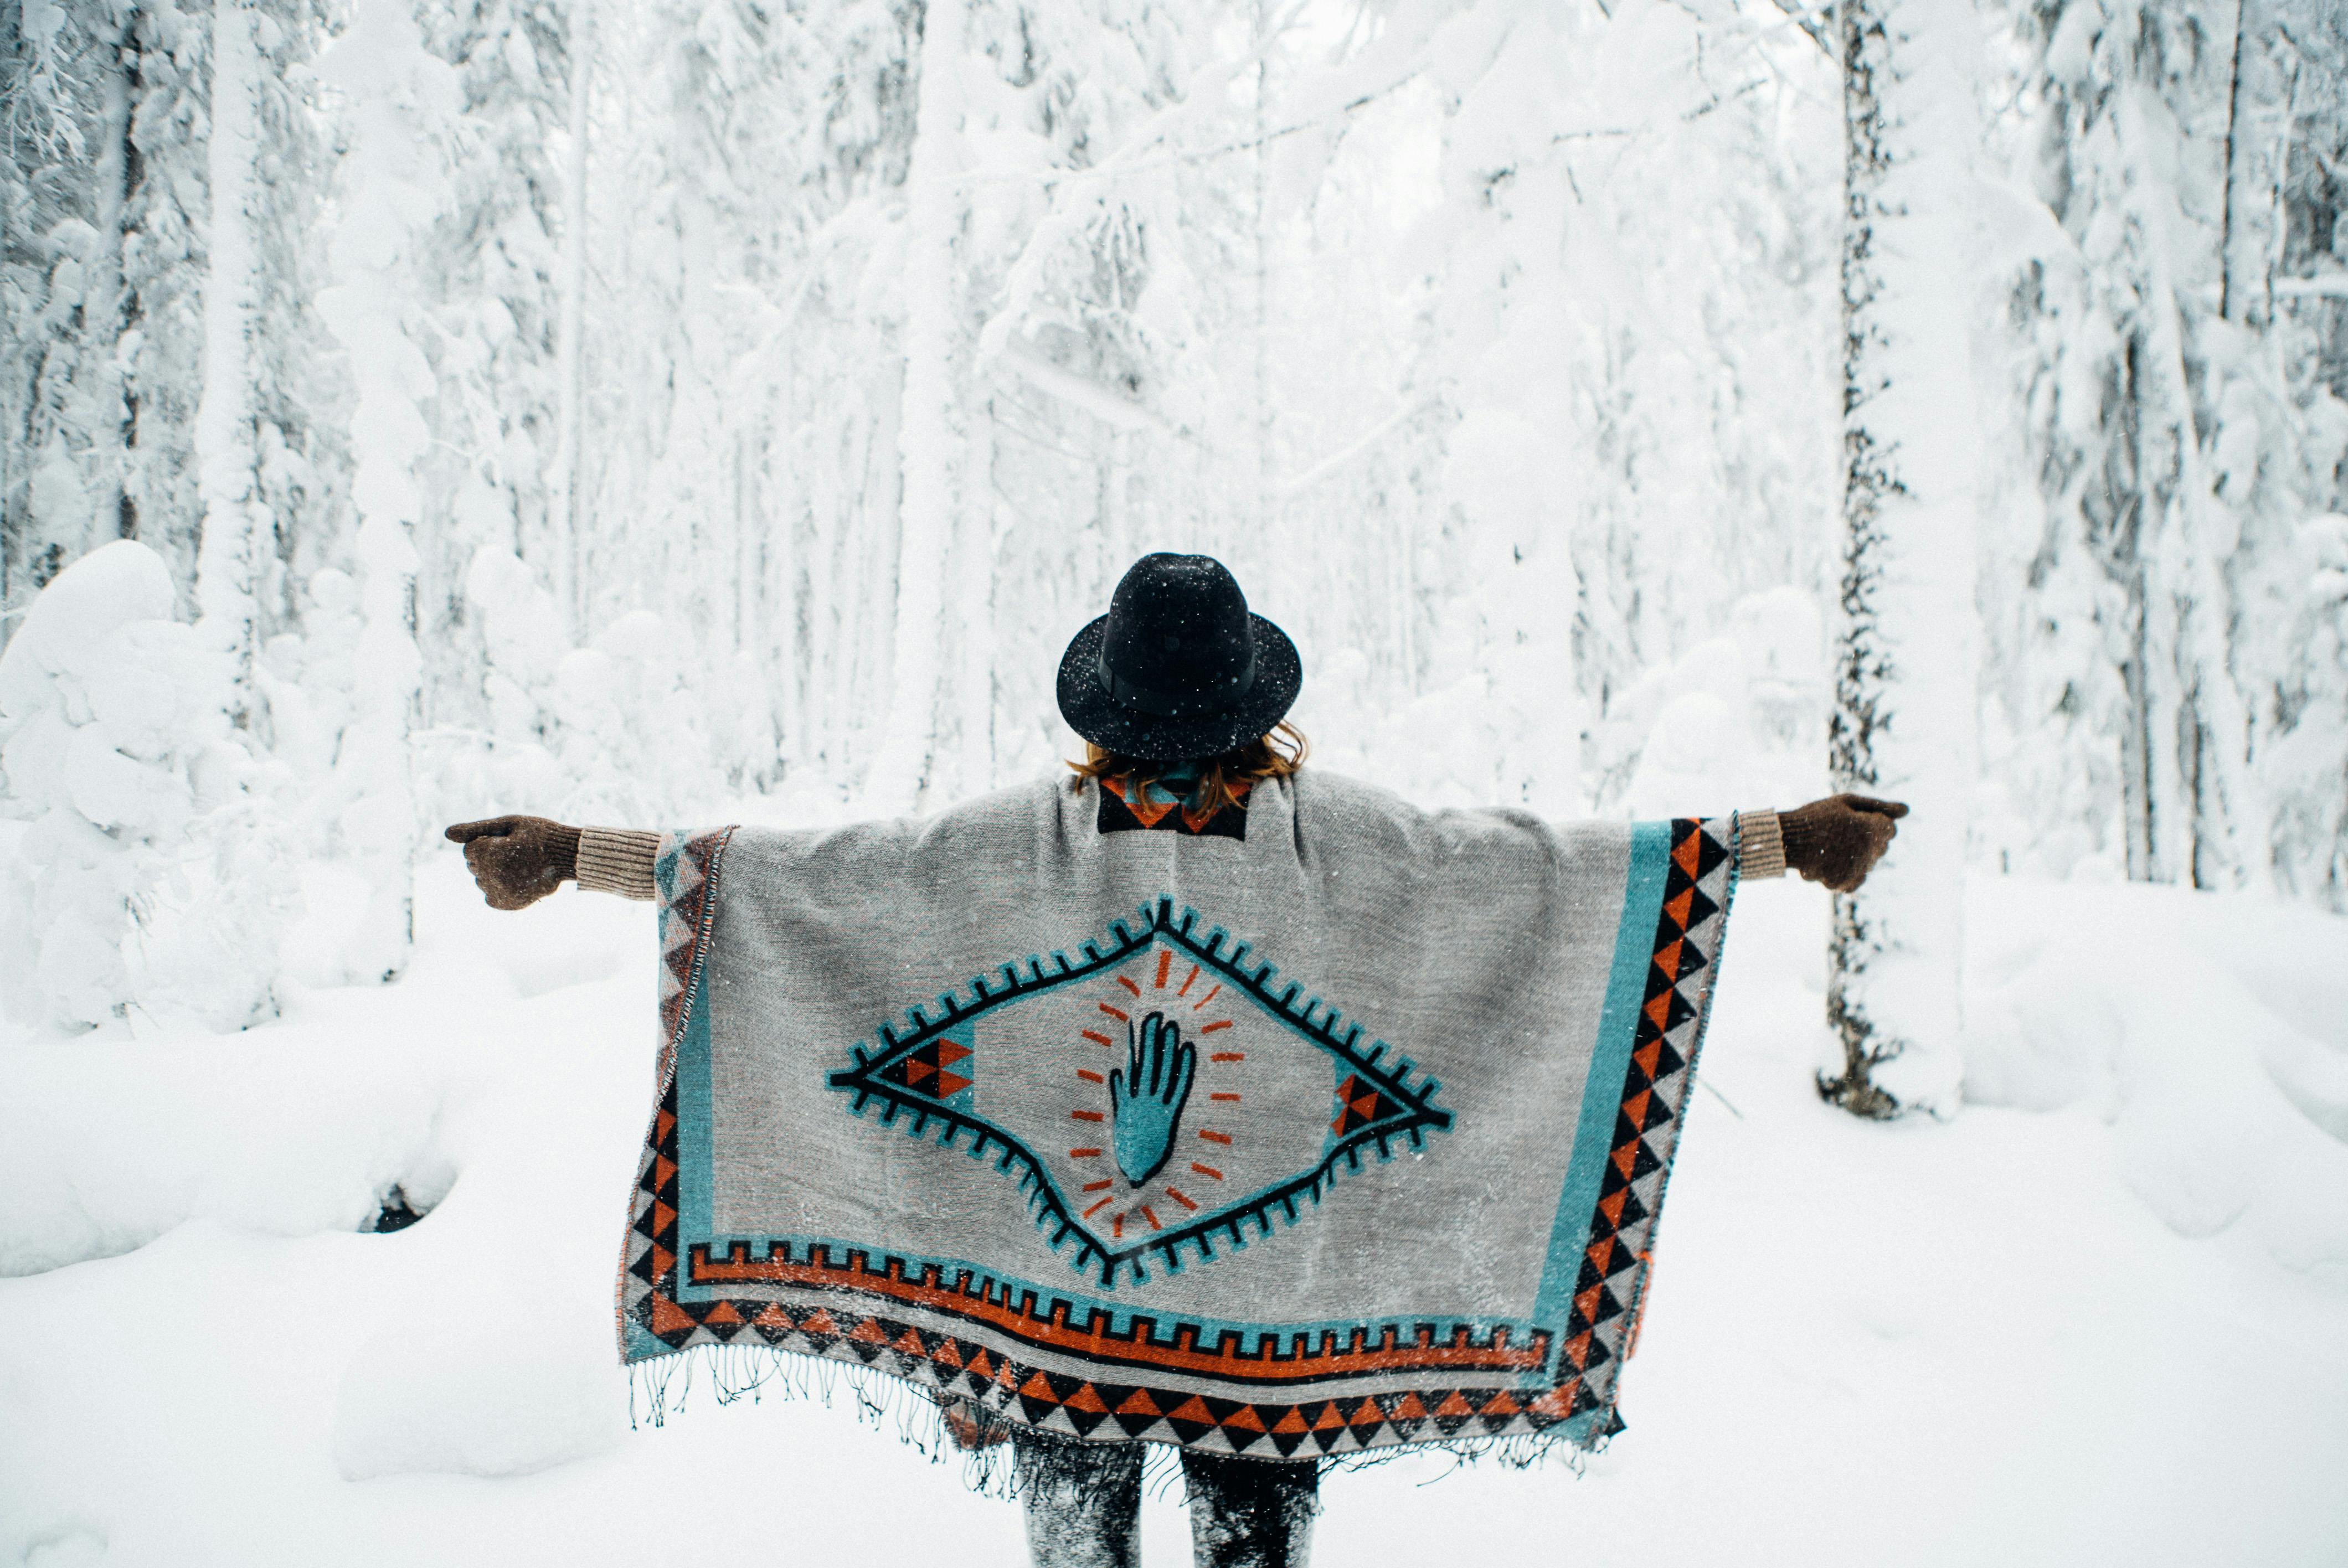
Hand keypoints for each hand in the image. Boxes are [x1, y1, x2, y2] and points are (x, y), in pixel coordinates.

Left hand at [444, 815, 579, 909]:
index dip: (488, 842)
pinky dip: (498, 890)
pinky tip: (515, 880)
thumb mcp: (508, 824)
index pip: (469, 849)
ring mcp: (500, 892)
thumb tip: (446, 834)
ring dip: (494, 874)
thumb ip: (475, 830)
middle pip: (473, 866)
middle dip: (489, 857)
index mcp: (489, 854)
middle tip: (517, 853)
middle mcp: (491, 876)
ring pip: (481, 882)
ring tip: (519, 866)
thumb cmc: (538, 835)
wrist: (567, 857)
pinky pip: (490, 899)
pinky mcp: (509, 904)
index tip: (510, 841)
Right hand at [1110, 1011, 1195, 1186]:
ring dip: (1167, 1049)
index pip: (1133, 1064)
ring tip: (1171, 1026)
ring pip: (1162, 1072)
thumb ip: (1118, 1095)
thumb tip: (1116, 1071)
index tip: (1140, 1021)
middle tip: (1156, 1015)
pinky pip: (1178, 1088)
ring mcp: (1155, 1107)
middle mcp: (1140, 1100)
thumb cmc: (1127, 1147)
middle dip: (1151, 1039)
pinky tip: (1188, 1050)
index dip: (1138, 1042)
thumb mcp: (1120, 1119)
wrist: (1135, 1173)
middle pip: (1147, 1063)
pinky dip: (1183, 1069)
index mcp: (1127, 1099)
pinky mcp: (1169, 1117)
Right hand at [1779, 794, 1906, 892]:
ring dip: (1857, 856)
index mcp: (1871, 829)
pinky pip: (1856, 881)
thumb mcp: (1847, 802)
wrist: (1786, 839)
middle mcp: (1867, 853)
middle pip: (1880, 847)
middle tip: (1840, 832)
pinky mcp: (1842, 883)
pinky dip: (1849, 873)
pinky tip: (1833, 861)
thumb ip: (1880, 806)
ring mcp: (1855, 871)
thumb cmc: (1817, 815)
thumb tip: (1907, 810)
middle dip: (1866, 839)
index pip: (1889, 828)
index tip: (1851, 819)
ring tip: (1833, 846)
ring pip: (1869, 864)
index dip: (1872, 821)